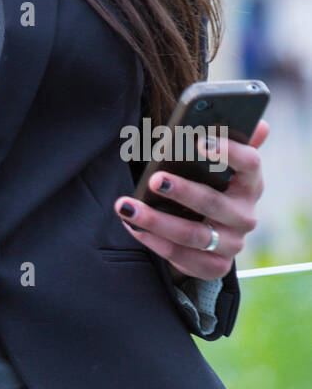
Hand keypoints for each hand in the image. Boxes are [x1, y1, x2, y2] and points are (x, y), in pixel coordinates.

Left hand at [113, 119, 268, 280]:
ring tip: (127, 206)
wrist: (214, 232)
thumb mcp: (219, 163)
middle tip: (155, 179)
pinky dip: (154, 243)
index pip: (249, 163)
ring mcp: (231, 243)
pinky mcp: (215, 266)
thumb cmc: (211, 185)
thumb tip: (260, 122)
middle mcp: (245, 215)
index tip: (200, 140)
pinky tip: (133, 226)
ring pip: (193, 235)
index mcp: (250, 182)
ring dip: (157, 221)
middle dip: (183, 191)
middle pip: (214, 203)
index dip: (228, 151)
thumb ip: (232, 141)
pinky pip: (182, 258)